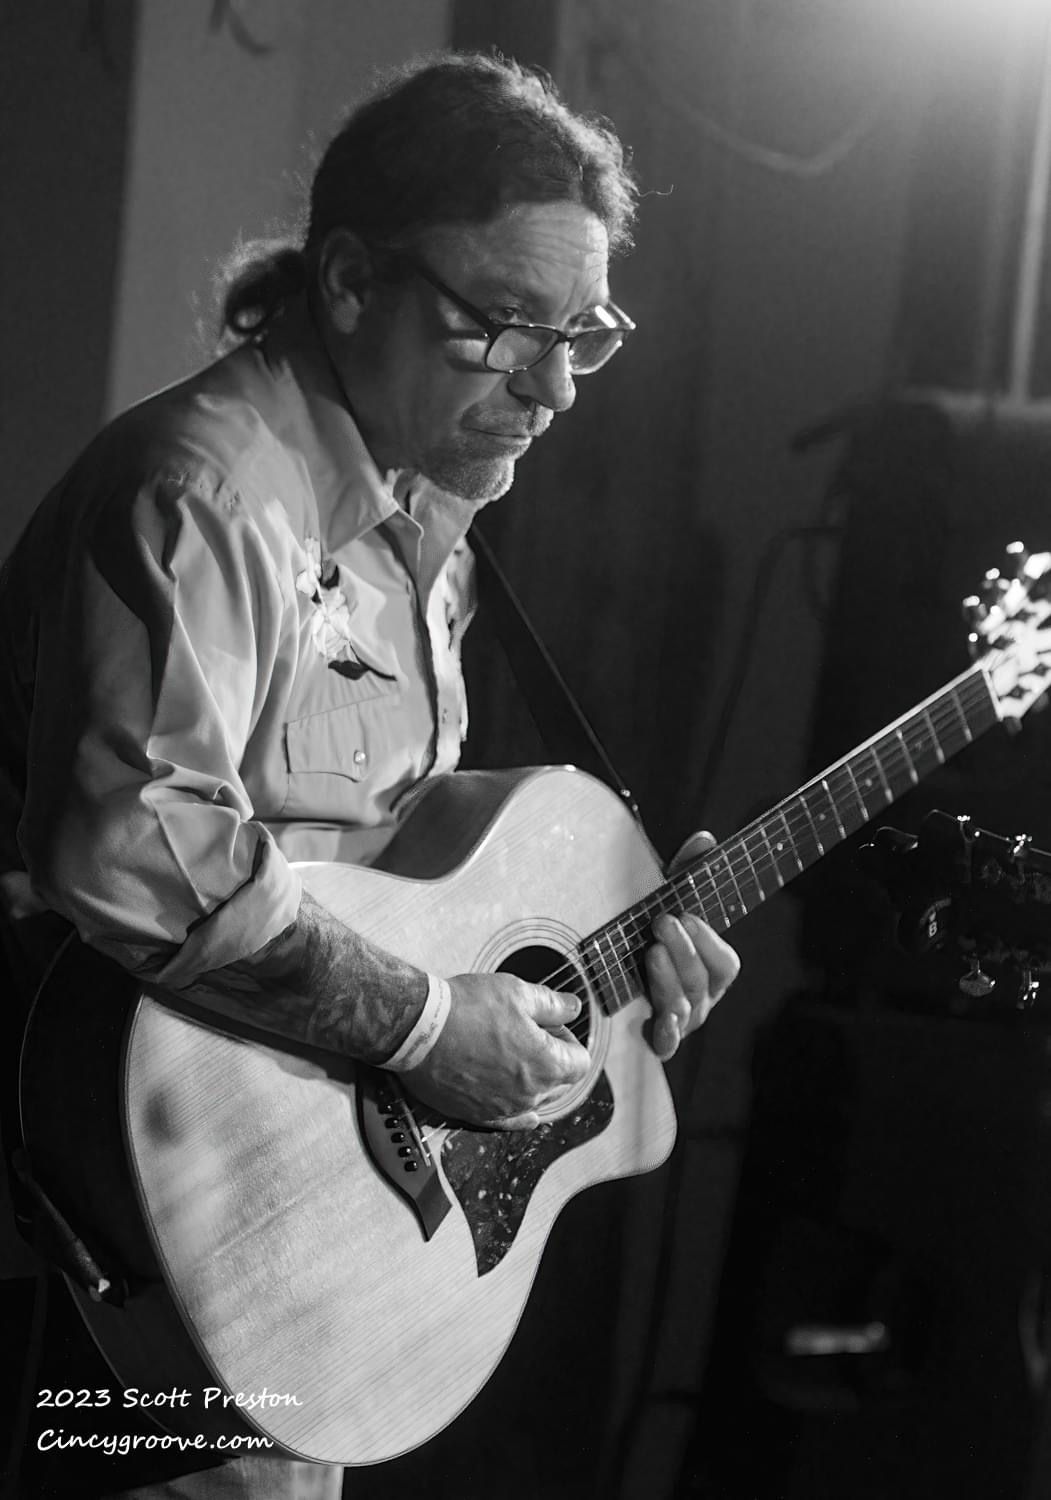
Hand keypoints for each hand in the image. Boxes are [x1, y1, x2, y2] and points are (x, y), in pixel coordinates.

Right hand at [405, 972, 590, 1129]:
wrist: (417, 1029)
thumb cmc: (466, 1009)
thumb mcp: (518, 992)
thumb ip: (553, 1004)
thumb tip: (574, 1008)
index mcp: (546, 1066)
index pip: (579, 1062)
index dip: (568, 1039)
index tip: (551, 1026)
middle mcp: (529, 1095)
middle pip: (559, 1083)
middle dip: (552, 1059)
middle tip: (529, 1034)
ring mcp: (502, 1109)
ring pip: (533, 1100)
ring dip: (530, 1079)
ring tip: (508, 1053)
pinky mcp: (476, 1115)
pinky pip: (508, 1121)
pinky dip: (517, 1112)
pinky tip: (525, 1111)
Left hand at [643, 830, 739, 1060]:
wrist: (607, 982)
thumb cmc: (646, 937)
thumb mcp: (664, 902)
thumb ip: (686, 873)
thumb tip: (704, 839)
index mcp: (708, 972)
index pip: (726, 965)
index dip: (709, 940)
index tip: (687, 915)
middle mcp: (699, 999)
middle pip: (703, 981)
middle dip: (684, 950)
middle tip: (661, 922)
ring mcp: (679, 1022)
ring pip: (684, 1006)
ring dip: (668, 978)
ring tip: (650, 953)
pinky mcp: (656, 1038)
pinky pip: (667, 1043)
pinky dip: (666, 1034)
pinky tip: (658, 1022)